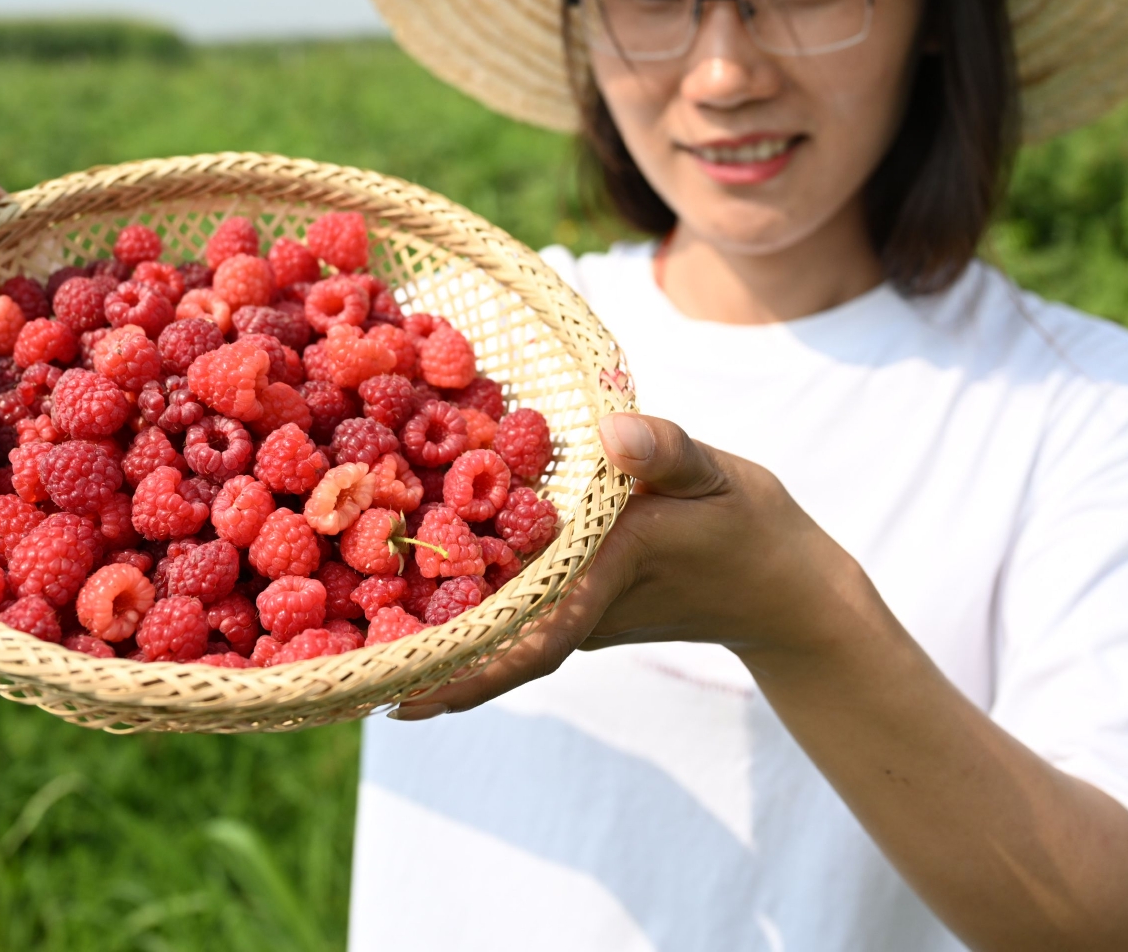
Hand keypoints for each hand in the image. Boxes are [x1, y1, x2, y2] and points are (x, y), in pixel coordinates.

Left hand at [392, 411, 860, 717]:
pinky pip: (517, 603)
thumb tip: (612, 432)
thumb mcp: (716, 475)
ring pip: (499, 624)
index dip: (464, 669)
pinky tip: (414, 581)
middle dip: (423, 655)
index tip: (405, 696)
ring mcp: (575, 607)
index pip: (527, 636)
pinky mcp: (578, 599)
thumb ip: (666, 451)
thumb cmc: (750, 526)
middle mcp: (577, 602)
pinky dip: (469, 598)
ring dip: (436, 628)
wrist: (783, 585)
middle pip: (491, 640)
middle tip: (344, 673)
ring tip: (353, 637)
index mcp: (601, 576)